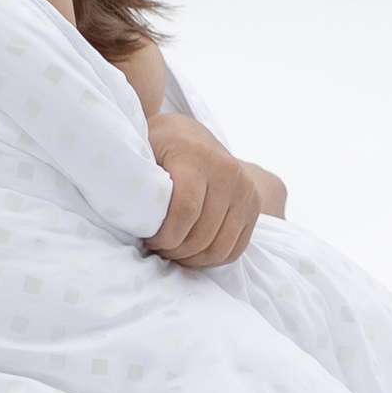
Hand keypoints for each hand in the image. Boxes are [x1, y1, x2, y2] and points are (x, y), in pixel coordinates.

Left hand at [144, 114, 286, 268]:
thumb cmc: (158, 145)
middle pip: (203, 234)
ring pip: (221, 247)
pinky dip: (212, 258)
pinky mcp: (254, 203)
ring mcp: (245, 188)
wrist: (188, 133)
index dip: (165, 235)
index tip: (150, 238)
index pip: (185, 211)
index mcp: (197, 156)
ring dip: (194, 258)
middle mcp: (227, 170)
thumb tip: (137, 216)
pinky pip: (235, 248)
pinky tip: (193, 251)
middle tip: (159, 247)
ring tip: (174, 249)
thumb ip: (142, 181)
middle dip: (176, 251)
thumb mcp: (144, 151)